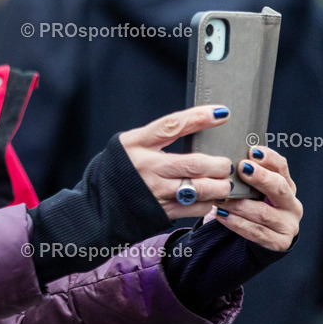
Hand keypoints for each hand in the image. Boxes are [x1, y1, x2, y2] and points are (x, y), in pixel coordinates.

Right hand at [119, 105, 233, 219]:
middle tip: (223, 164)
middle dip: (219, 164)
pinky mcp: (163, 211)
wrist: (98, 204)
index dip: (198, 118)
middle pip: (195, 163)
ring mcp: (156, 191)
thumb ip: (157, 137)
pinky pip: (197, 207)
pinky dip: (208, 202)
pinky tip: (206, 197)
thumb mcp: (131, 145)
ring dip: (220, 186)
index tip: (221, 113)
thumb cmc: (119, 170)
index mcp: (137, 144)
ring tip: (221, 182)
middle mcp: (148, 167)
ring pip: (202, 188)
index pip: (171, 126)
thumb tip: (195, 126)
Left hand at [202, 146, 301, 250]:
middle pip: (279, 188)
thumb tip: (227, 158)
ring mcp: (288, 225)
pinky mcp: (278, 242)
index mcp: (286, 186)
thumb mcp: (254, 189)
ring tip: (220, 198)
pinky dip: (236, 223)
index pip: (281, 167)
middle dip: (261, 178)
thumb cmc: (254, 206)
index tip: (253, 151)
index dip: (269, 158)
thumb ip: (246, 176)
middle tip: (242, 169)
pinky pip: (255, 232)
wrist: (262, 235)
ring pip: (263, 213)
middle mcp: (291, 204)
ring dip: (239, 204)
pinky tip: (221, 215)